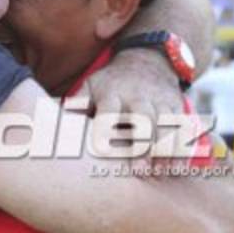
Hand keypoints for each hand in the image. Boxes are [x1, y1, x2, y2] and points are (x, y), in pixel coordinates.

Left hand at [85, 50, 184, 175]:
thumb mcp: (91, 86)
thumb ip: (77, 105)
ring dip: (166, 148)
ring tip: (163, 171)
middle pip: (144, 119)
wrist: (147, 61)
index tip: (102, 149)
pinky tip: (179, 167)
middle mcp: (138, 97)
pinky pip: (183, 126)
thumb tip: (50, 123)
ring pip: (167, 124)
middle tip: (139, 170)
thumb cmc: (110, 84)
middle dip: (143, 143)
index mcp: (112, 94)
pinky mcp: (177, 106)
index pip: (109, 111)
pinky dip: (183, 146)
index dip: (106, 129)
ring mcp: (160, 101)